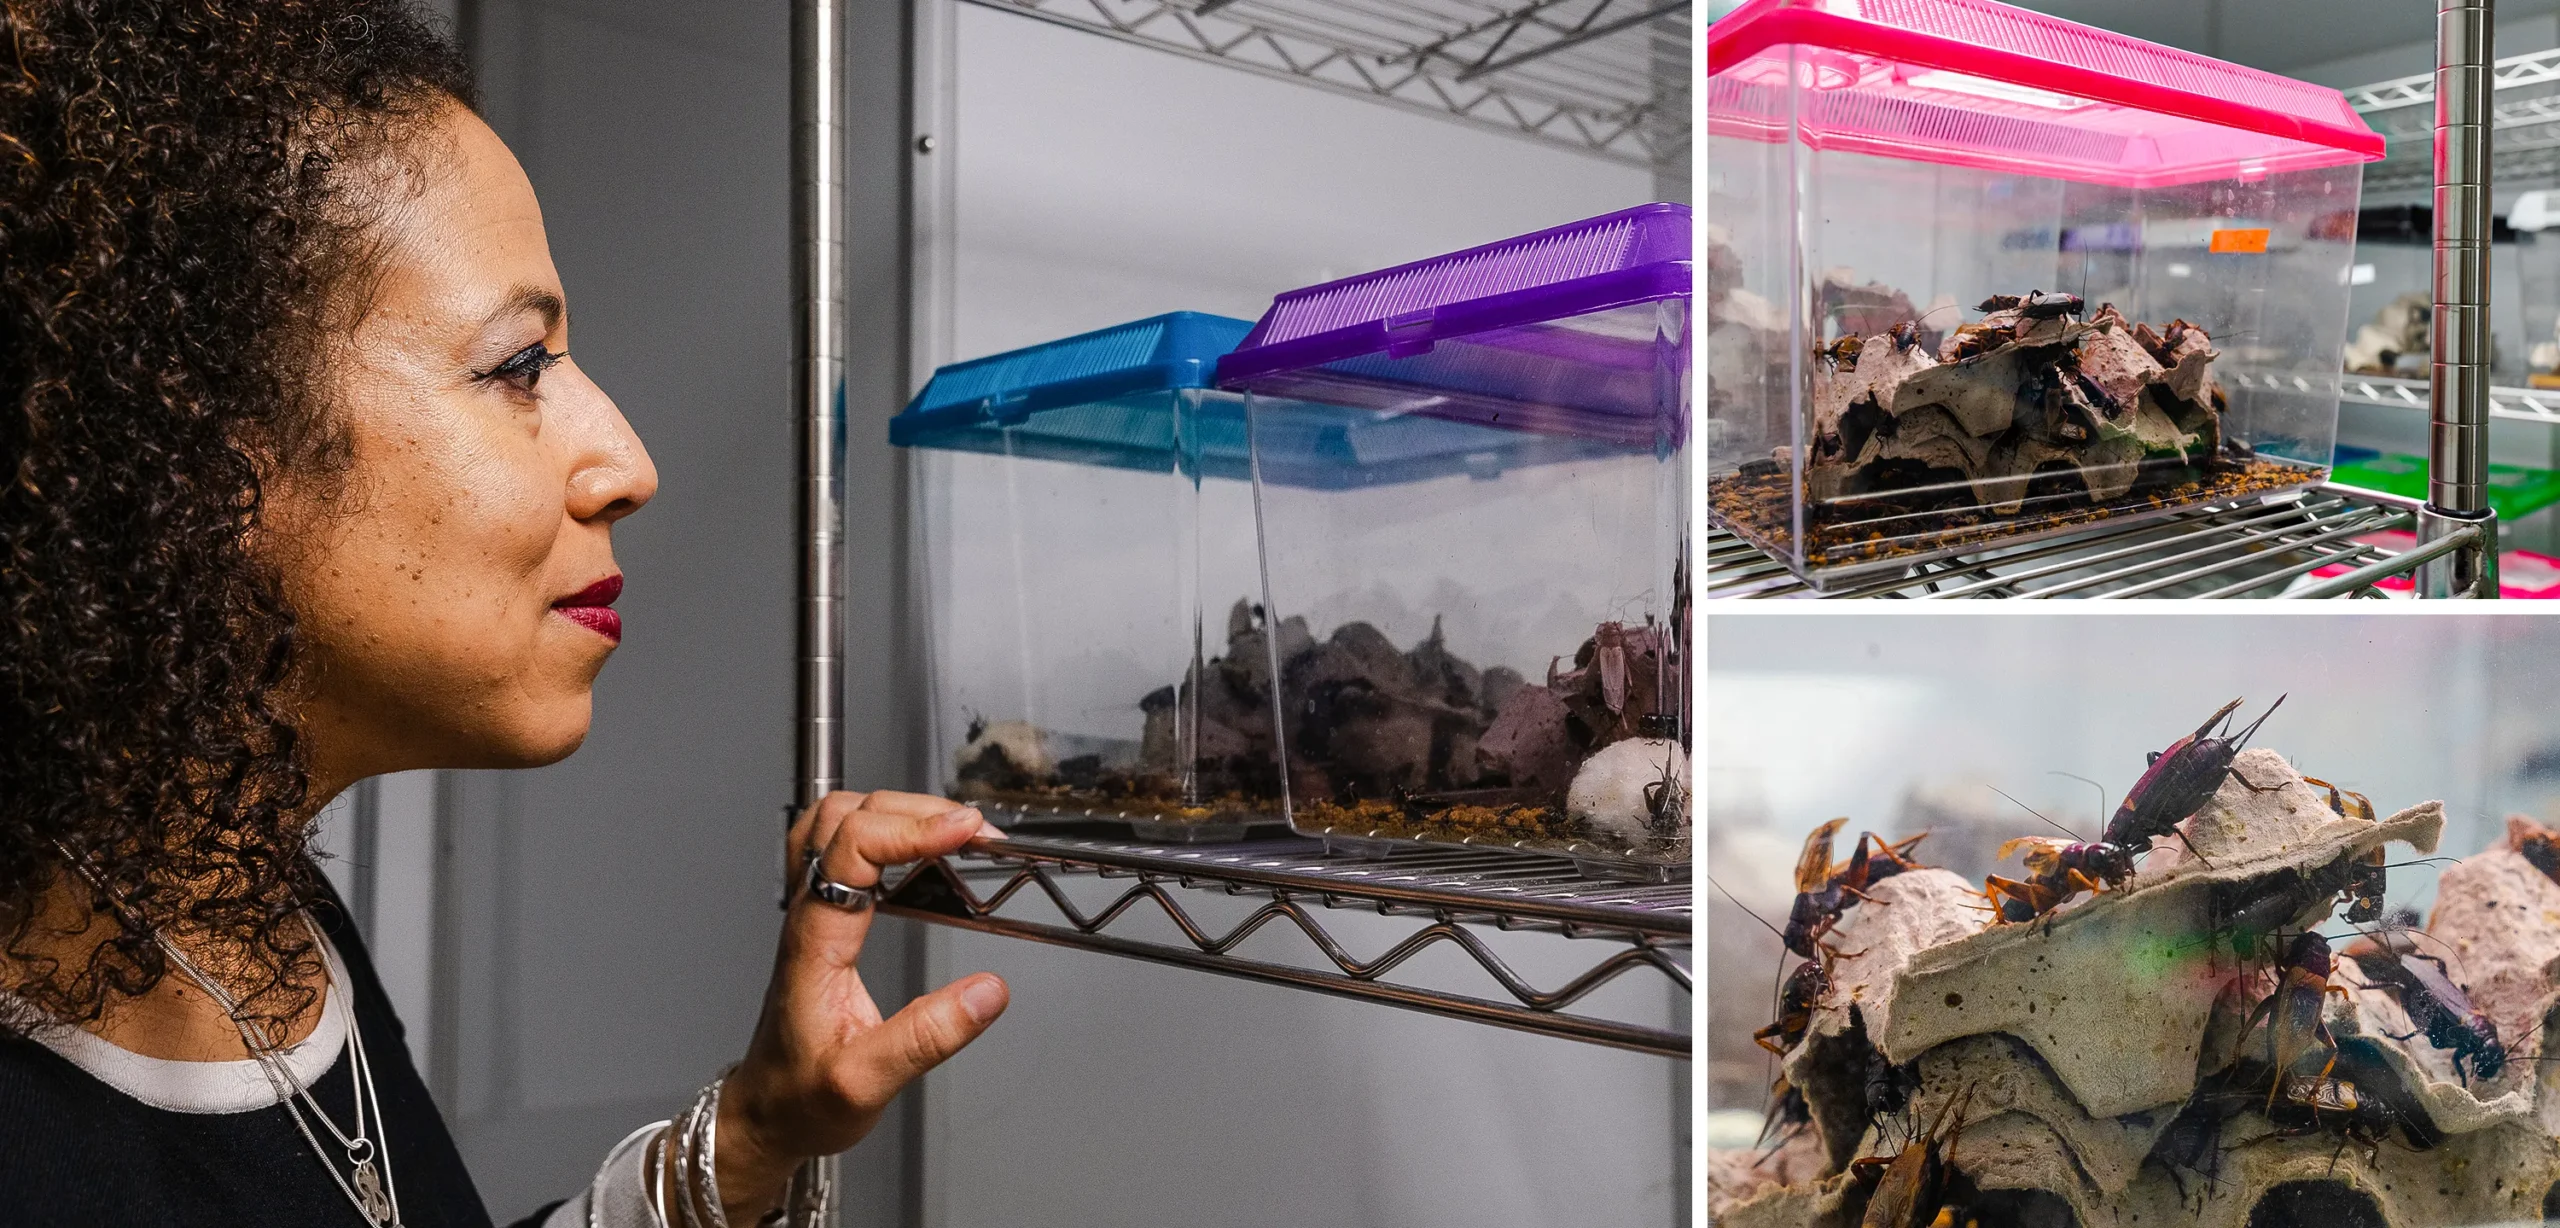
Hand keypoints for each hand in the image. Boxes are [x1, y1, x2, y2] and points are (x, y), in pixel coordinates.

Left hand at [708, 790, 1009, 1221]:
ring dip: (898, 810)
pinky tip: (919, 850)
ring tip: (953, 832)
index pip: (852, 849)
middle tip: (977, 833)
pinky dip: (884, 829)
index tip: (967, 833)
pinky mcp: (824, 917)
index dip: (912, 829)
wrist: (767, 1113)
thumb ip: (927, 1037)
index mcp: (815, 942)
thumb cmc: (802, 1099)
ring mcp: (812, 912)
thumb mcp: (867, 1083)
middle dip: (917, 810)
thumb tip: (988, 992)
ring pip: (838, 820)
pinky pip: (842, 846)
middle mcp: (808, 915)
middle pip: (848, 817)